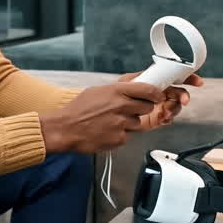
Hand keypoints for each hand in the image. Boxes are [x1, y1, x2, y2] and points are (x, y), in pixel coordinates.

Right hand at [40, 82, 164, 153]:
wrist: (65, 129)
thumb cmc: (78, 110)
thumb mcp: (98, 91)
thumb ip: (119, 88)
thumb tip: (134, 84)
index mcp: (116, 91)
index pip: (148, 90)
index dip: (156, 93)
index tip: (157, 96)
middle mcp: (121, 106)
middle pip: (147, 107)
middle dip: (140, 109)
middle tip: (128, 110)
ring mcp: (121, 124)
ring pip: (137, 123)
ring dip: (128, 124)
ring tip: (111, 122)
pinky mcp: (119, 139)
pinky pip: (128, 136)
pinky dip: (120, 135)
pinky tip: (107, 131)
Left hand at [117, 71, 203, 130]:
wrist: (110, 115)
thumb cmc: (115, 95)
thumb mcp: (127, 85)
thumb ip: (143, 85)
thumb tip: (157, 90)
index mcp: (154, 80)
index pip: (174, 75)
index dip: (188, 77)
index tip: (197, 81)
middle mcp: (159, 92)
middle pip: (178, 91)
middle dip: (183, 96)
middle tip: (183, 101)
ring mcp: (159, 105)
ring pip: (175, 105)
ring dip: (174, 109)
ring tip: (165, 113)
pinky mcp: (157, 118)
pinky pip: (169, 118)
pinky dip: (167, 118)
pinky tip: (161, 118)